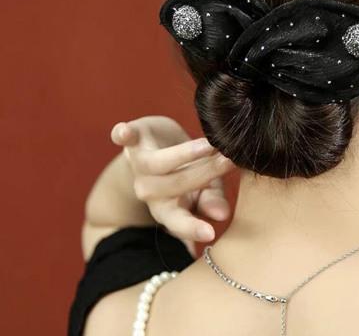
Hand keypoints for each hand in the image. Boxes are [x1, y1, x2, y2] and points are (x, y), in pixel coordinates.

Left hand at [110, 116, 234, 256]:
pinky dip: (122, 134)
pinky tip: (123, 131)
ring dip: (182, 155)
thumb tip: (223, 215)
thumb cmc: (187, 171)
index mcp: (166, 207)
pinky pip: (123, 138)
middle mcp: (149, 189)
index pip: (177, 222)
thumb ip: (212, 202)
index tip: (210, 234)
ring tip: (209, 146)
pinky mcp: (134, 139)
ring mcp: (139, 163)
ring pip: (154, 164)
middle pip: (172, 187)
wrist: (159, 143)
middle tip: (229, 161)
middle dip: (203, 174)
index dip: (191, 228)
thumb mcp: (205, 189)